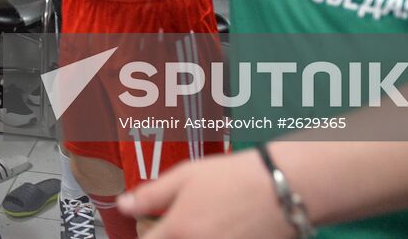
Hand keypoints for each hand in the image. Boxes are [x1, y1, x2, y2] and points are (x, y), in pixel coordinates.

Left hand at [118, 151, 292, 238]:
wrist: (283, 188)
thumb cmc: (236, 177)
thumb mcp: (186, 175)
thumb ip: (150, 193)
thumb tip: (124, 205)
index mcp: (178, 230)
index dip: (143, 236)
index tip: (148, 228)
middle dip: (164, 238)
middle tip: (170, 227)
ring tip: (198, 225)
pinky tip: (218, 230)